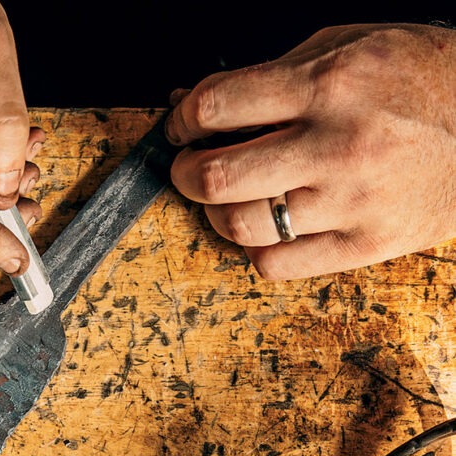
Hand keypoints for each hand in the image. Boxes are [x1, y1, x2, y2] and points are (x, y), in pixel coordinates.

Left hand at [165, 23, 455, 278]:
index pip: (218, 105)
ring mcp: (349, 201)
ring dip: (215, 213)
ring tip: (226, 198)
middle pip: (217, 177)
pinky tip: (266, 227)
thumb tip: (193, 100)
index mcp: (329, 83)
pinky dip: (255, 248)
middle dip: (184, 172)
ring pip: (240, 225)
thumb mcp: (349, 47)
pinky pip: (275, 263)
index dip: (183, 119)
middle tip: (189, 167)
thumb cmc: (418, 82)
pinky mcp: (363, 245)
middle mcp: (335, 145)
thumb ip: (272, 75)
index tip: (181, 127)